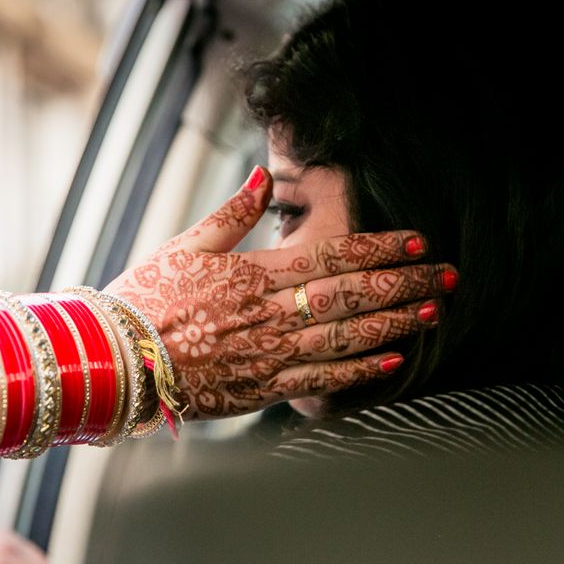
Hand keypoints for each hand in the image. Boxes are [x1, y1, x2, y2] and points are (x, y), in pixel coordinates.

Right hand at [105, 166, 455, 418]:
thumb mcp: (185, 244)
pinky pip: (320, 379)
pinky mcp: (262, 387)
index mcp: (254, 274)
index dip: (380, 248)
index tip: (418, 242)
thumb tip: (267, 176)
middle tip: (447, 277)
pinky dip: (358, 372)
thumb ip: (234, 212)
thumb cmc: (147, 299)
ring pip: (345, 337)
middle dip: (405, 284)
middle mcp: (270, 313)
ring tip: (432, 313)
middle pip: (352, 295)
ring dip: (393, 324)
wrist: (117, 360)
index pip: (333, 256)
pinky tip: (390, 362)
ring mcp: (269, 353)